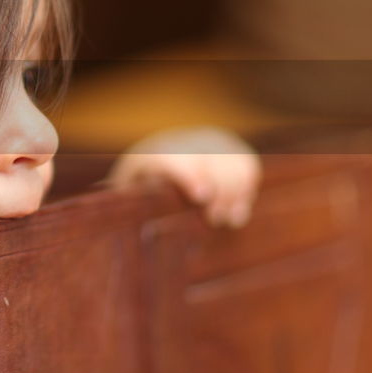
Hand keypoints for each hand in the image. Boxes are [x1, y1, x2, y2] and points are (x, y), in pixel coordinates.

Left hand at [108, 126, 260, 226]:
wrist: (155, 169)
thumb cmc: (137, 198)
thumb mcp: (124, 203)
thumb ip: (129, 211)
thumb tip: (131, 231)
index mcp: (150, 154)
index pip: (170, 155)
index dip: (188, 172)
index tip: (201, 196)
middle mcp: (181, 141)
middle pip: (209, 159)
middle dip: (219, 189)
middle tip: (215, 219)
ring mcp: (207, 142)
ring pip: (232, 161)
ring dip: (236, 191)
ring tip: (230, 221)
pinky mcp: (229, 149)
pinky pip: (246, 164)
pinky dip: (247, 189)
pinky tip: (238, 212)